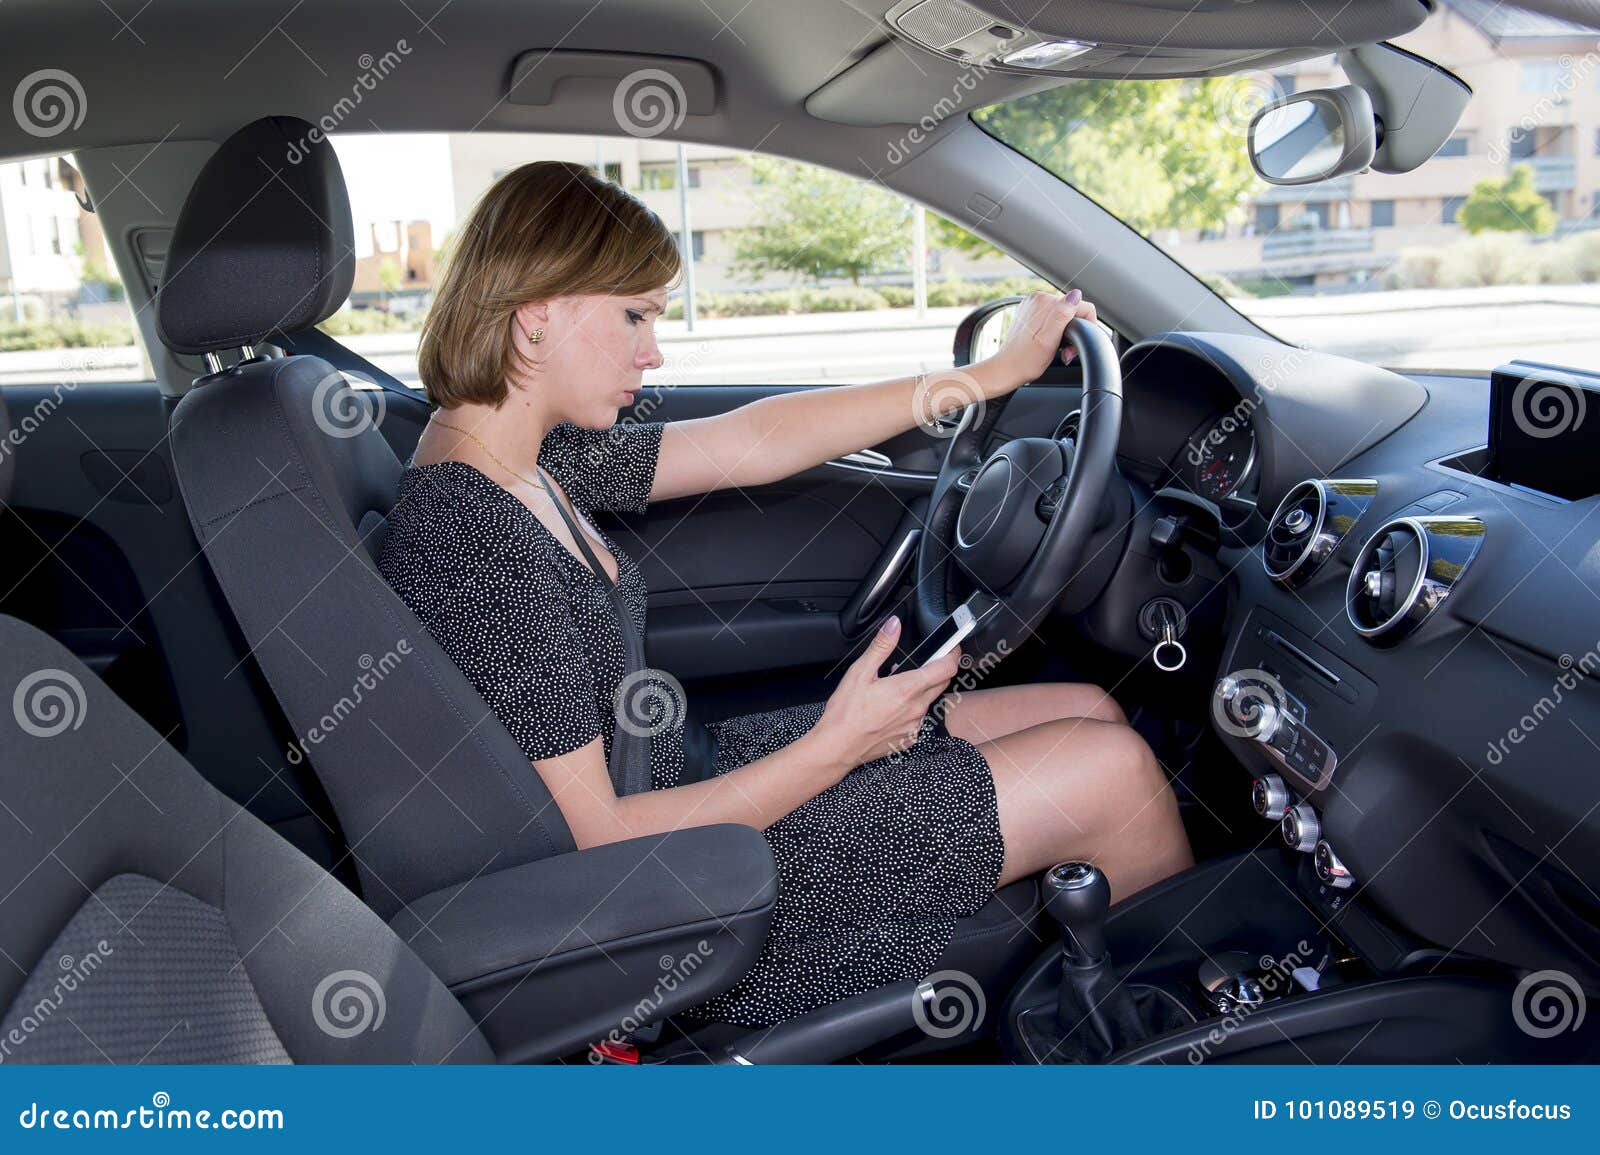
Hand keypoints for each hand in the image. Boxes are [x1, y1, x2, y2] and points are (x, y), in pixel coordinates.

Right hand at [811, 615, 960, 770]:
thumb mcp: (859, 672)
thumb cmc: (846, 712)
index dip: (952, 653)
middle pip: (942, 683)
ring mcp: (915, 725)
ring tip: (895, 688)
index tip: (951, 646)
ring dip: (920, 691)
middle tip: (921, 663)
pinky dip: (910, 710)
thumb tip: (894, 625)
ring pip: (928, 701)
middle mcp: (917, 708)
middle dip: (938, 670)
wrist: (838, 747)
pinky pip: (918, 719)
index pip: (947, 668)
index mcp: (907, 688)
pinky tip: (891, 708)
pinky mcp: (909, 738)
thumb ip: (881, 646)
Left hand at [988, 289, 1099, 386]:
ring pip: (1064, 314)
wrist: (1006, 369)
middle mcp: (1038, 298)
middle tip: (1064, 351)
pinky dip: (1055, 331)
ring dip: (1065, 333)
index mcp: (1044, 302)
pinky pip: (1053, 317)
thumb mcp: (1048, 341)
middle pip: (1073, 311)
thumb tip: (1076, 294)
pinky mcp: (1031, 312)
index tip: (1073, 345)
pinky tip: (1048, 343)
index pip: (1082, 306)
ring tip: (1056, 349)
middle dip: (1073, 332)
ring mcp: (1034, 305)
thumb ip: (1062, 315)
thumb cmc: (1025, 361)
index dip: (1085, 326)